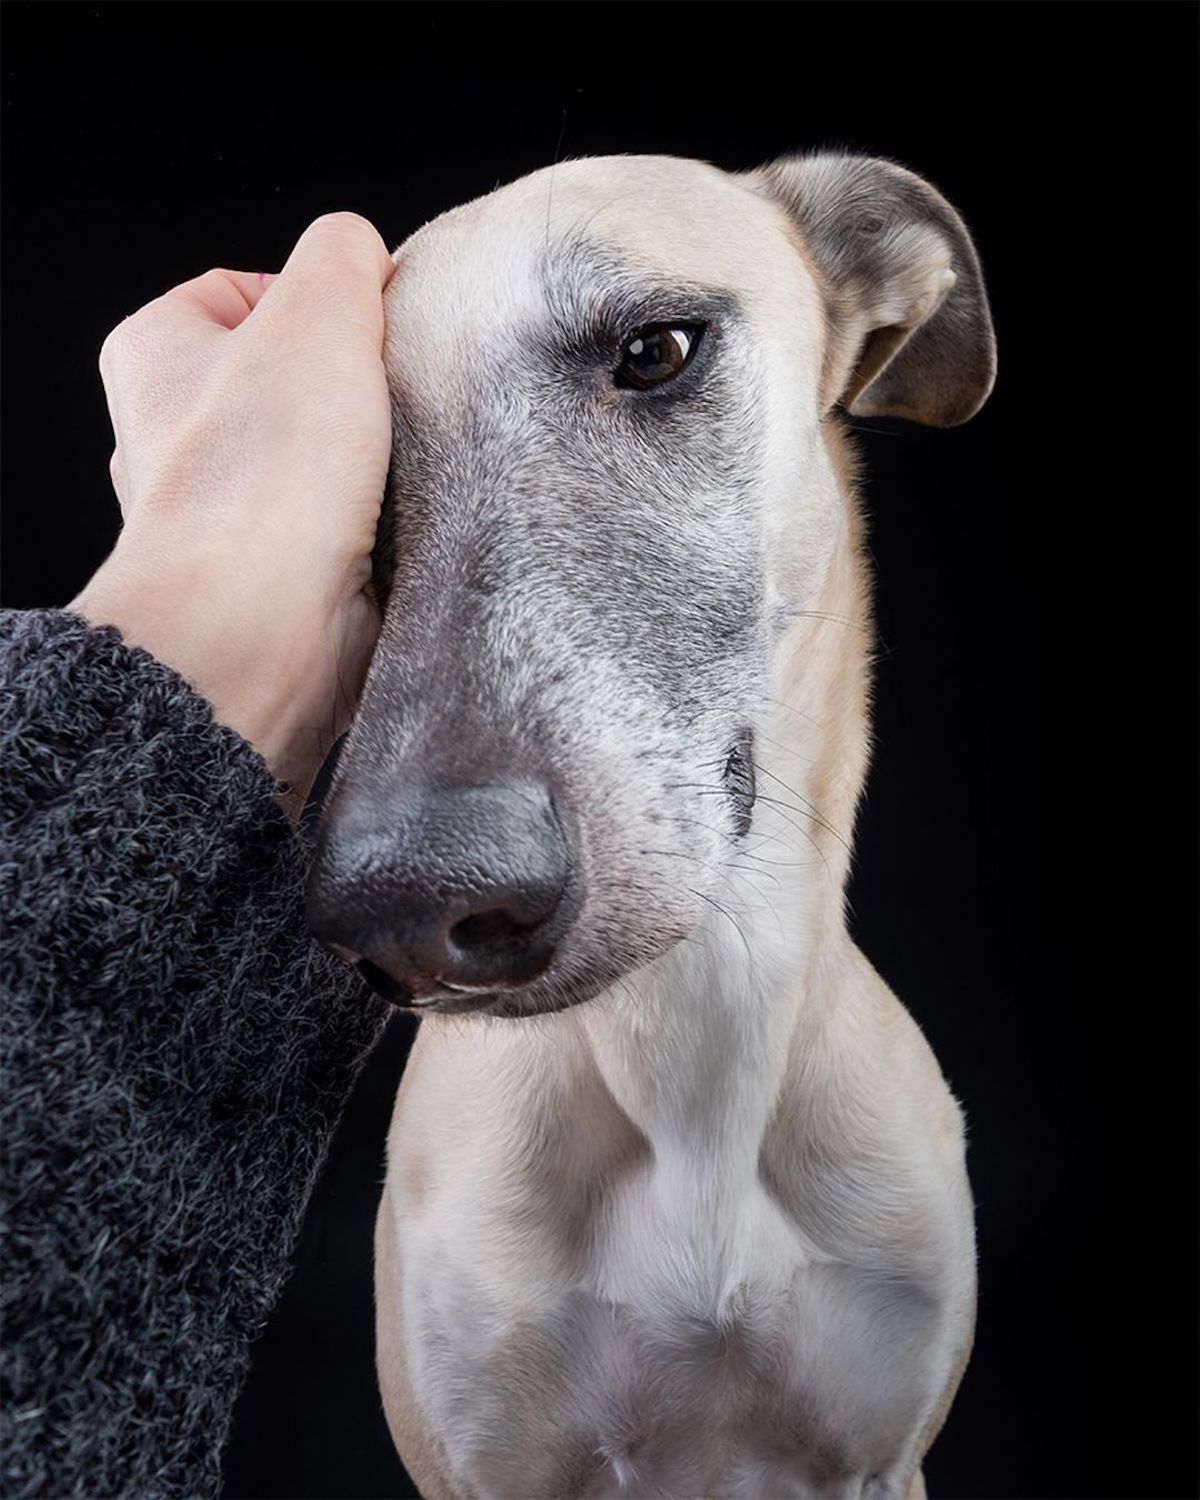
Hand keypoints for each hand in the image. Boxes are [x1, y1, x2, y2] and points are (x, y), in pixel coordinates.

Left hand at [69, 212, 395, 820]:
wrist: (261, 627)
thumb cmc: (262, 480)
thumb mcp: (317, 313)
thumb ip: (343, 256)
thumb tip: (362, 256)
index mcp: (157, 352)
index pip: (245, 287)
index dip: (318, 297)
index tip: (365, 326)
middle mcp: (175, 432)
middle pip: (293, 373)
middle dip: (353, 385)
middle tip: (389, 396)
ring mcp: (225, 507)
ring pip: (322, 452)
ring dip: (374, 457)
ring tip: (398, 462)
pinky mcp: (275, 570)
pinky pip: (340, 521)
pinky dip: (377, 519)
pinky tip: (396, 519)